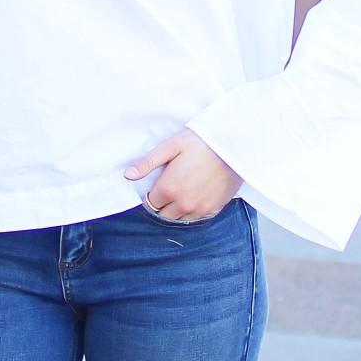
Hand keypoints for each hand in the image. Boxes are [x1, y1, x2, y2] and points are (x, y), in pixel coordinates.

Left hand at [125, 129, 241, 223]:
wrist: (233, 146)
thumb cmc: (200, 142)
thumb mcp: (170, 147)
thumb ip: (147, 163)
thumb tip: (127, 175)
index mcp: (168, 189)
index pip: (150, 203)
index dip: (151, 194)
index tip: (158, 185)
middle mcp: (182, 204)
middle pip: (163, 214)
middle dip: (162, 203)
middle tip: (170, 187)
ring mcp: (199, 209)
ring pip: (179, 218)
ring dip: (176, 209)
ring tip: (183, 191)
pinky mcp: (213, 209)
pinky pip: (196, 217)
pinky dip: (192, 210)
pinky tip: (196, 195)